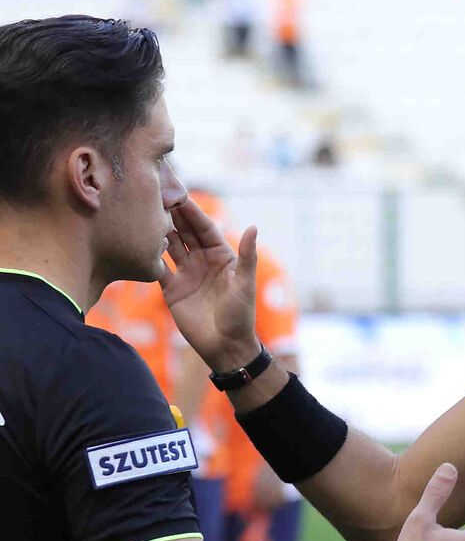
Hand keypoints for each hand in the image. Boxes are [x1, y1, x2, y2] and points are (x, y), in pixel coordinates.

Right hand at [158, 199, 259, 372]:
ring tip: (142, 213)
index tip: (179, 195)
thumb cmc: (241, 315)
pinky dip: (148, 257)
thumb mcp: (245, 284)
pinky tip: (136, 243)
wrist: (225, 346)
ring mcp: (186, 274)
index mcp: (222, 256)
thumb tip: (253, 226)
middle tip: (156, 195)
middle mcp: (203, 261)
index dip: (192, 212)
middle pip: (185, 233)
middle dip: (173, 215)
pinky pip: (157, 269)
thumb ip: (248, 256)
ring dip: (159, 231)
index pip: (204, 228)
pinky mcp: (172, 290)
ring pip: (170, 247)